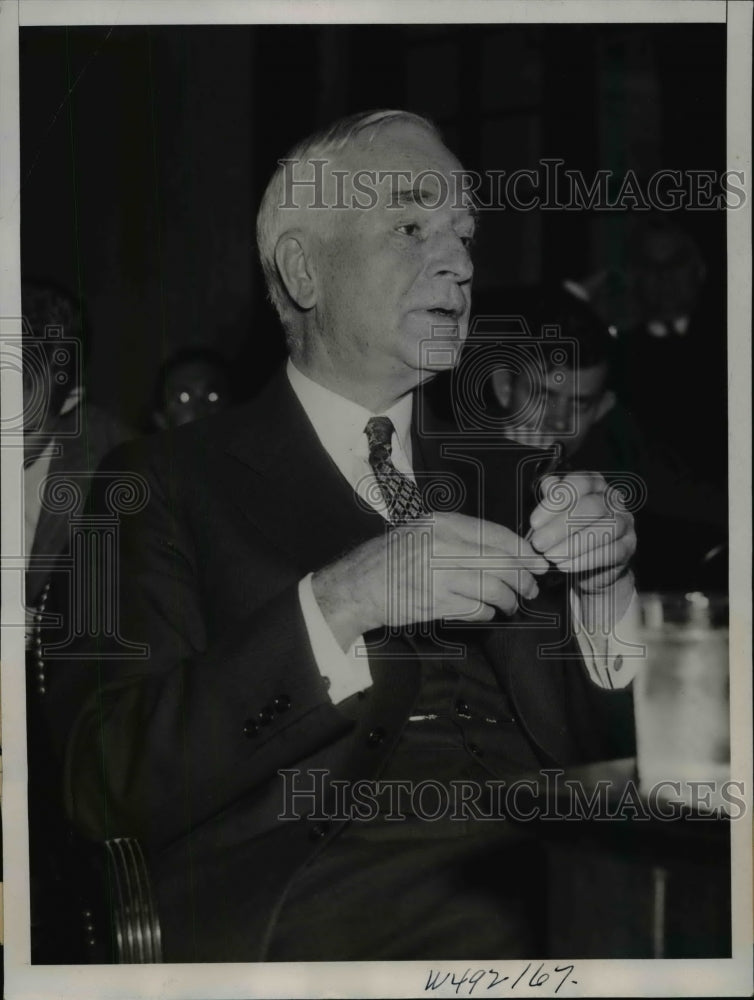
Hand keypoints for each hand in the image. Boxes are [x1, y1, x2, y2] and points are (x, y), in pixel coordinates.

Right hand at [312, 512, 548, 650]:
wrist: (360, 585)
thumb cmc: (395, 556)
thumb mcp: (426, 531)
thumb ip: (463, 537)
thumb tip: (509, 551)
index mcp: (443, 523)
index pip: (497, 535)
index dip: (523, 551)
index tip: (538, 562)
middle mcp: (443, 546)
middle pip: (502, 563)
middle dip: (523, 579)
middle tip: (530, 588)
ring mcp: (440, 576)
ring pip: (494, 589)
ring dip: (509, 600)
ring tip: (511, 604)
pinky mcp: (436, 604)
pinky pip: (477, 610)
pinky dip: (488, 613)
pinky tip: (487, 611)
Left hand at [528, 472, 635, 596]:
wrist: (592, 563)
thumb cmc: (571, 531)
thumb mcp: (558, 513)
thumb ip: (553, 499)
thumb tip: (547, 485)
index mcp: (595, 484)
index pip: (579, 483)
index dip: (556, 501)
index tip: (534, 522)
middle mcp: (613, 499)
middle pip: (592, 506)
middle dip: (560, 526)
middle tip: (539, 543)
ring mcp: (625, 522)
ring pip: (605, 529)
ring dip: (574, 544)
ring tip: (550, 556)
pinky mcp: (628, 547)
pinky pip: (612, 552)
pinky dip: (586, 560)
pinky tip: (566, 565)